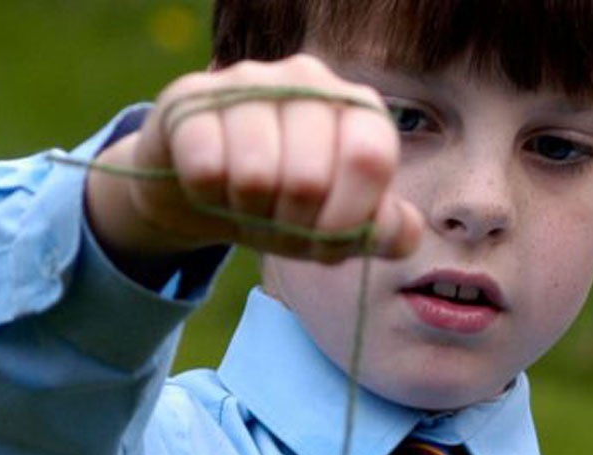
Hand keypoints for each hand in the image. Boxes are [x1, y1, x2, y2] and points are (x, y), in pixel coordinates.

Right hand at [86, 53, 419, 280]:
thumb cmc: (287, 205)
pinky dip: (210, 196)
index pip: (369, 158)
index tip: (329, 236)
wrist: (207, 188)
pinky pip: (206, 169)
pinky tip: (212, 184)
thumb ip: (384, 232)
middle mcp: (308, 79)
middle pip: (309, 178)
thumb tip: (400, 229)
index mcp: (358, 110)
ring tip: (247, 201)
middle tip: (279, 218)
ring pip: (255, 176)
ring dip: (249, 212)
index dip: (348, 216)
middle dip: (292, 224)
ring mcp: (248, 80)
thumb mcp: (340, 228)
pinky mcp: (192, 97)